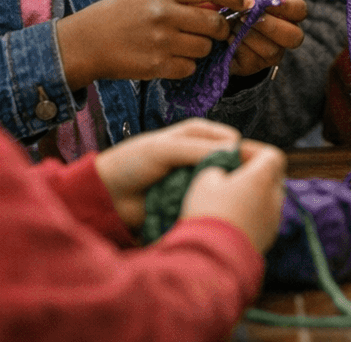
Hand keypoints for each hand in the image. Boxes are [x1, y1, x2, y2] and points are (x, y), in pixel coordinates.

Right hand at [56, 0, 251, 90]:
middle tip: (215, 31)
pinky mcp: (157, 65)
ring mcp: (161, 41)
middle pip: (215, 22)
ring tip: (182, 45)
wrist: (84, 43)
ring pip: (205, 48)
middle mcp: (164, 14)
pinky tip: (169, 60)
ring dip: (201, 49)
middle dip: (221, 29)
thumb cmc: (119, 16)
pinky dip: (186, 66)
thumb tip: (221, 6)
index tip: (244, 3)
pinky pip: (190, 67)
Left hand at [93, 118, 245, 227]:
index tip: (243, 172)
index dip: (241, 155)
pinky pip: (207, 205)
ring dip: (218, 196)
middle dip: (232, 179)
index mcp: (200, 135)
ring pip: (222, 188)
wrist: (108, 194)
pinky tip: (205, 214)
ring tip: (214, 205)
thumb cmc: (133, 162)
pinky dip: (207, 209)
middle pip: (232, 166)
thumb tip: (236, 153)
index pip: (234, 142)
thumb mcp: (166, 149)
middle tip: (228, 193)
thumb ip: (199, 149)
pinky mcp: (190, 201)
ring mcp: (197, 180)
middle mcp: (202, 155)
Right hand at [181, 142, 288, 251]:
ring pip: (268, 197)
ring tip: (227, 198)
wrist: (213, 258)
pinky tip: (230, 217)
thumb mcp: (205, 179)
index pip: (272, 155)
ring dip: (253, 194)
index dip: (254, 150)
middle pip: (272, 176)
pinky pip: (263, 217)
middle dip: (253, 172)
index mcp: (263, 178)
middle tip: (230, 175)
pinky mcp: (268, 237)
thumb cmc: (209, 213)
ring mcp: (273, 219)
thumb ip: (218, 166)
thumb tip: (223, 170)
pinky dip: (251, 212)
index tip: (235, 154)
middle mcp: (274, 197)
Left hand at [229, 0, 308, 75]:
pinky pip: (251, 60)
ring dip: (249, 35)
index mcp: (288, 15)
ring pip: (271, 50)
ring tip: (233, 24)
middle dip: (270, 26)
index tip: (268, 1)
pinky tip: (228, 36)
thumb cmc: (235, 8)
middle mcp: (286, 36)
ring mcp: (272, 54)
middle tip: (246, 16)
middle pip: (294, 36)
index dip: (287, 6)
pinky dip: (238, 46)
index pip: (300, 10)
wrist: (217, 30)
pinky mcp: (254, 66)